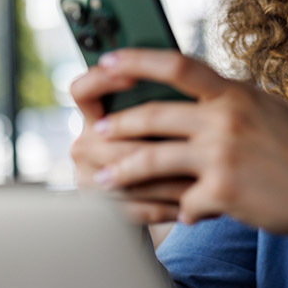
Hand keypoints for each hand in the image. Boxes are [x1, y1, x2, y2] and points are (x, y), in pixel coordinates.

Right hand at [69, 65, 190, 222]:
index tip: (132, 77)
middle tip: (196, 142)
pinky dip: (166, 207)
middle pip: (114, 140)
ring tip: (205, 180)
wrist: (155, 194)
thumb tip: (188, 86)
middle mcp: (86, 144)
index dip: (101, 81)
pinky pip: (135, 208)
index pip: (82, 90)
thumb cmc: (170, 143)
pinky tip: (191, 206)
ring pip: (128, 176)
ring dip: (169, 180)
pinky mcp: (104, 210)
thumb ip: (167, 103)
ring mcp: (90, 178)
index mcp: (96, 115)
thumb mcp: (166, 119)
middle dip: (157, 143)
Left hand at [90, 49, 287, 266]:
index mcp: (235, 94)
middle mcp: (226, 119)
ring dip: (120, 170)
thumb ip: (230, 97)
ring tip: (102, 178)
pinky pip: (182, 202)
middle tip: (96, 131)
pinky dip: (178, 209)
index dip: (136, 61)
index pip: (177, 65)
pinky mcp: (223, 192)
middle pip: (153, 115)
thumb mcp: (268, 108)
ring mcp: (223, 156)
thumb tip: (196, 85)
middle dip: (117, 124)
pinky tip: (177, 214)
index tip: (106, 62)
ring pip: (152, 159)